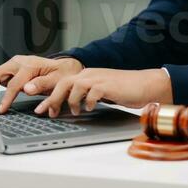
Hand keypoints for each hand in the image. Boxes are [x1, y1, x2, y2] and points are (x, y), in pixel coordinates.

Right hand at [0, 55, 83, 113]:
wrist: (64, 67)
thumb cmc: (62, 75)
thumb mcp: (57, 80)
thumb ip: (42, 84)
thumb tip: (27, 89)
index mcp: (29, 65)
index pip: (13, 84)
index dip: (6, 99)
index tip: (0, 111)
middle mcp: (18, 63)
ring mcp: (12, 66)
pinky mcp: (9, 71)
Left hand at [34, 68, 172, 116]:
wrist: (145, 85)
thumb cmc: (124, 90)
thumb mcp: (101, 92)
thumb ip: (86, 96)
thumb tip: (70, 108)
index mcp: (87, 76)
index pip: (62, 83)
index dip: (50, 97)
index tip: (42, 110)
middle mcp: (90, 74)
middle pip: (64, 83)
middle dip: (53, 99)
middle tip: (49, 113)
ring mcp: (99, 78)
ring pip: (75, 86)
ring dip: (71, 101)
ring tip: (76, 112)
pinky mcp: (108, 85)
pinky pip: (93, 92)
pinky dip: (88, 101)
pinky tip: (90, 108)